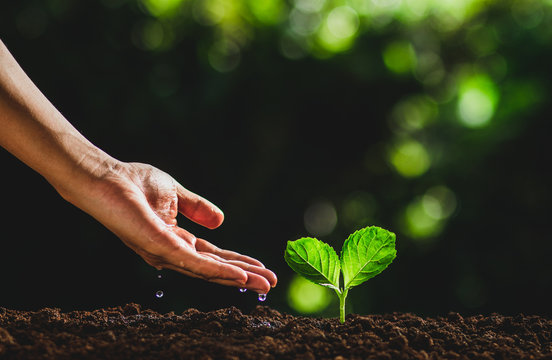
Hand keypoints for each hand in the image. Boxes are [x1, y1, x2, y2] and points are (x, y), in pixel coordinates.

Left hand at [68, 161, 276, 293]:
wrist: (107, 177)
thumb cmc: (134, 183)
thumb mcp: (176, 194)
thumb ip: (198, 208)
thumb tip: (222, 222)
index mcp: (176, 239)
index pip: (212, 255)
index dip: (238, 262)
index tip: (263, 268)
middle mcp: (171, 252)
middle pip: (213, 268)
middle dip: (243, 276)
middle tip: (271, 284)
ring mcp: (166, 252)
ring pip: (207, 270)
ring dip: (237, 277)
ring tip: (262, 283)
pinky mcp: (160, 247)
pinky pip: (194, 263)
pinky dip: (218, 271)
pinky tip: (239, 276)